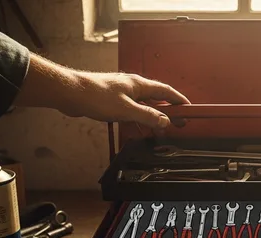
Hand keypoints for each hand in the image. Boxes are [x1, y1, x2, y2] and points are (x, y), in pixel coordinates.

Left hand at [15, 54, 189, 134]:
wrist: (71, 93)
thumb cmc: (95, 95)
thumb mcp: (127, 110)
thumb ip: (148, 116)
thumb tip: (164, 121)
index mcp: (139, 84)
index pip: (166, 91)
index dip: (179, 100)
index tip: (189, 108)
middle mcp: (132, 86)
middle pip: (156, 99)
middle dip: (168, 111)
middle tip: (178, 122)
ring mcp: (122, 93)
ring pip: (144, 105)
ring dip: (153, 117)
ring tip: (160, 130)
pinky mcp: (113, 100)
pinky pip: (132, 110)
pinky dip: (139, 118)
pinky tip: (138, 127)